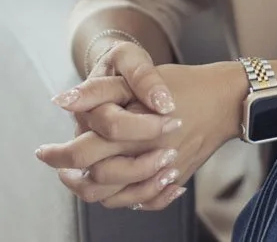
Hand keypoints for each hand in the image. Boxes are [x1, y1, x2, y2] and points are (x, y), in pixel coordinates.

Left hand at [36, 60, 245, 209]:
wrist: (228, 99)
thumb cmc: (187, 84)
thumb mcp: (144, 78)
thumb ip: (103, 91)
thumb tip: (64, 99)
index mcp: (133, 133)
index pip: (82, 153)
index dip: (58, 154)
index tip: (44, 151)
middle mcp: (144, 159)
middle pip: (95, 181)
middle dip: (69, 175)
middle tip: (57, 165)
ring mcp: (160, 174)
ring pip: (115, 197)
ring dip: (93, 190)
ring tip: (80, 178)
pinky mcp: (175, 179)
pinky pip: (143, 201)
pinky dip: (127, 199)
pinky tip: (119, 185)